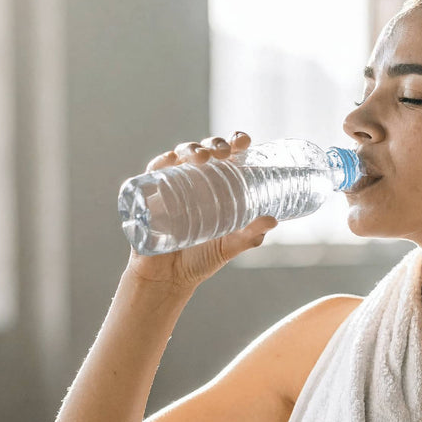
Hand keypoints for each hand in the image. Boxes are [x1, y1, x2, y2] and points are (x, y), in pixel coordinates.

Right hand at [124, 132, 277, 288]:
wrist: (169, 279)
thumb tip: (272, 220)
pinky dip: (159, 163)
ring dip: (190, 149)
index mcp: (215, 186)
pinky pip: (151, 173)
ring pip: (178, 156)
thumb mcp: (229, 247)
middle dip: (213, 143)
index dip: (233, 143)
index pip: (225, 156)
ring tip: (202, 157)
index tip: (243, 141)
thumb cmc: (200, 259)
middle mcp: (192, 181)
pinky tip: (169, 161)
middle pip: (203, 151)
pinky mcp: (148, 197)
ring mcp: (169, 186)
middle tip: (224, 153)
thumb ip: (250, 236)